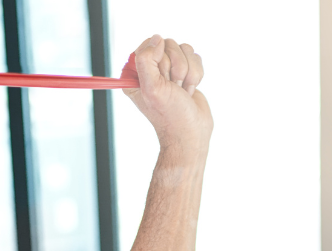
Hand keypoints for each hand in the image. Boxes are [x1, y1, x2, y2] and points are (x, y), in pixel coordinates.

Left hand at [123, 36, 212, 155]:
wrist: (191, 132)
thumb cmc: (170, 115)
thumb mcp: (152, 88)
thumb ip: (147, 61)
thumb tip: (156, 38)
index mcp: (135, 74)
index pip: (148, 44)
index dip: (161, 58)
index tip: (163, 77)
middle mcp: (151, 70)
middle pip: (168, 44)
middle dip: (177, 68)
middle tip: (174, 88)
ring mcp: (169, 71)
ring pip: (184, 49)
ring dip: (188, 72)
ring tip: (182, 91)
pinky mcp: (185, 72)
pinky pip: (195, 57)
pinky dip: (196, 75)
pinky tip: (189, 90)